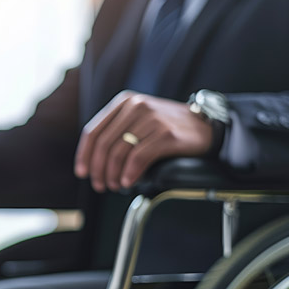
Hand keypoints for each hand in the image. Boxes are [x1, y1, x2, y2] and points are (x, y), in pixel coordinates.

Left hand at [74, 91, 212, 191]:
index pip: (93, 131)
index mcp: (124, 102)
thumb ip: (117, 133)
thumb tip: (92, 162)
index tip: (82, 173)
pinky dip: (130, 174)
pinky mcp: (166, 134)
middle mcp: (136, 106)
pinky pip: (139, 158)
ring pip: (119, 153)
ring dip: (113, 175)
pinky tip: (128, 183)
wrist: (206, 127)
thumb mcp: (139, 122)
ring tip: (115, 186)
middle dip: (98, 170)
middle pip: (104, 145)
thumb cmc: (168, 129)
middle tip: (101, 185)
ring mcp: (152, 119)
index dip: (84, 155)